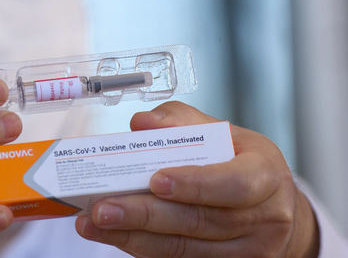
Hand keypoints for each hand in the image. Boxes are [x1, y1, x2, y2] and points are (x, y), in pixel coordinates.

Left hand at [75, 101, 319, 257]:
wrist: (270, 205)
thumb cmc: (239, 160)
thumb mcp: (220, 131)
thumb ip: (179, 120)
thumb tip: (142, 123)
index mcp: (265, 174)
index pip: (233, 184)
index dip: (194, 184)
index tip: (154, 180)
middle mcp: (265, 218)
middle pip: (199, 221)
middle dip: (145, 215)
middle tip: (102, 208)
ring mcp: (249, 251)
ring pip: (185, 249)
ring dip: (133, 237)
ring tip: (94, 224)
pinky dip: (142, 247)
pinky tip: (114, 235)